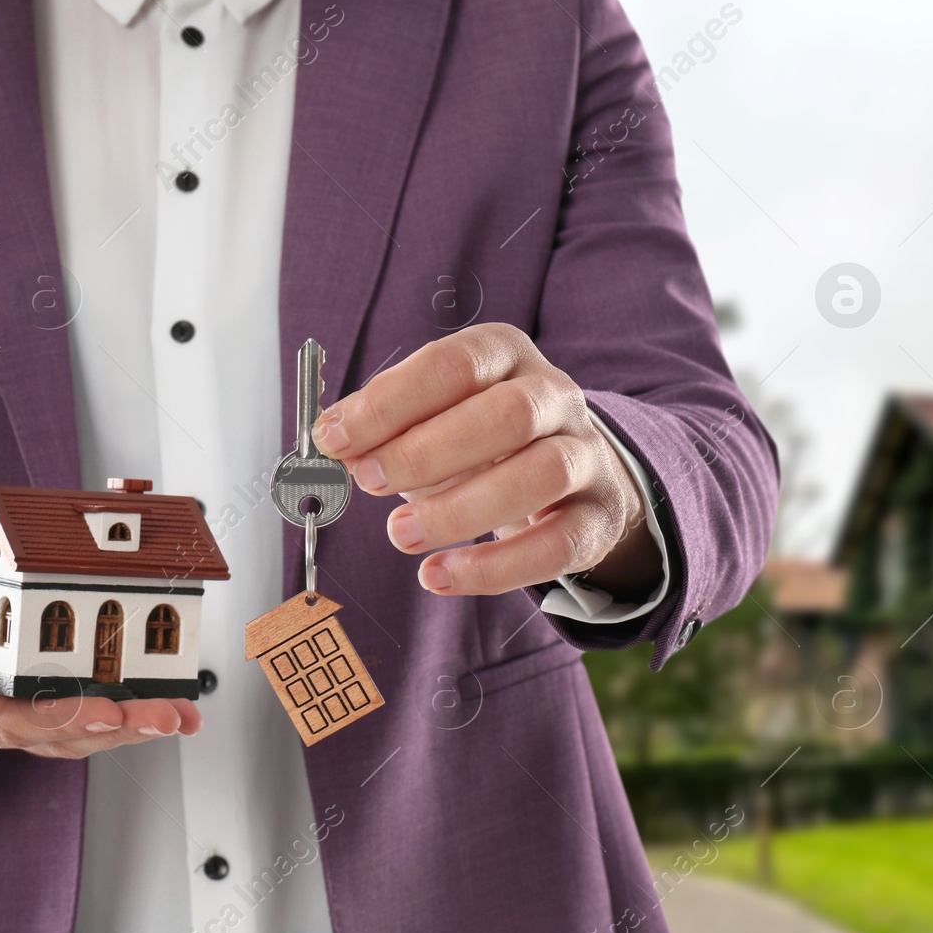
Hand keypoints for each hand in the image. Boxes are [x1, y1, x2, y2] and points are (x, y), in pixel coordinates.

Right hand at [0, 559, 200, 759]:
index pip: (15, 720)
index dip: (63, 719)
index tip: (106, 713)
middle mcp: (3, 712)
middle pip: (65, 733)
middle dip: (120, 727)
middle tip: (163, 715)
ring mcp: (32, 707)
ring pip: (91, 730)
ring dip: (139, 725)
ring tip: (181, 715)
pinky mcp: (57, 694)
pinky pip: (102, 710)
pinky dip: (141, 711)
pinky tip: (179, 710)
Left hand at [311, 324, 659, 597]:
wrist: (573, 475)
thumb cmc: (485, 442)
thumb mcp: (436, 418)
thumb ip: (388, 429)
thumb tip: (334, 446)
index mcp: (508, 356)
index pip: (455, 365)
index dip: (392, 401)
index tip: (336, 437)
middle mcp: (556, 397)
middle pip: (508, 414)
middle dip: (427, 451)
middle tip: (369, 482)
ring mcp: (586, 456)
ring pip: (539, 476)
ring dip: (460, 509)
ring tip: (401, 534)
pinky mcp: (598, 518)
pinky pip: (556, 546)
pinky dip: (493, 568)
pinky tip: (438, 576)